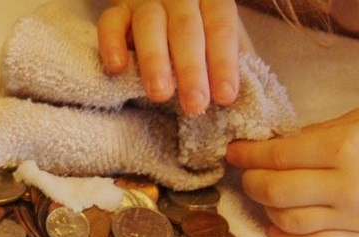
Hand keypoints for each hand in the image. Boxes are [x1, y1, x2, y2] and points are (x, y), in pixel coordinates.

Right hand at [97, 0, 250, 113]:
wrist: (164, 1)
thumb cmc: (199, 27)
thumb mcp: (220, 35)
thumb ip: (234, 56)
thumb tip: (248, 94)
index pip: (220, 26)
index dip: (224, 62)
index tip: (225, 96)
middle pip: (186, 28)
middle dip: (191, 68)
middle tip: (194, 105)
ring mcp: (145, 1)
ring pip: (150, 24)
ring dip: (155, 60)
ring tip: (160, 94)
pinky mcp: (117, 10)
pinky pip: (110, 22)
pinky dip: (111, 44)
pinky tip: (118, 69)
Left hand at [226, 105, 358, 236]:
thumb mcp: (357, 119)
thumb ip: (311, 136)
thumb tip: (270, 149)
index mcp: (344, 149)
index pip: (277, 157)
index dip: (247, 155)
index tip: (235, 151)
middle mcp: (346, 187)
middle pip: (274, 192)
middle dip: (251, 181)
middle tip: (247, 172)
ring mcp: (354, 218)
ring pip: (286, 222)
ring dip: (265, 208)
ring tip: (265, 194)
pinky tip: (276, 227)